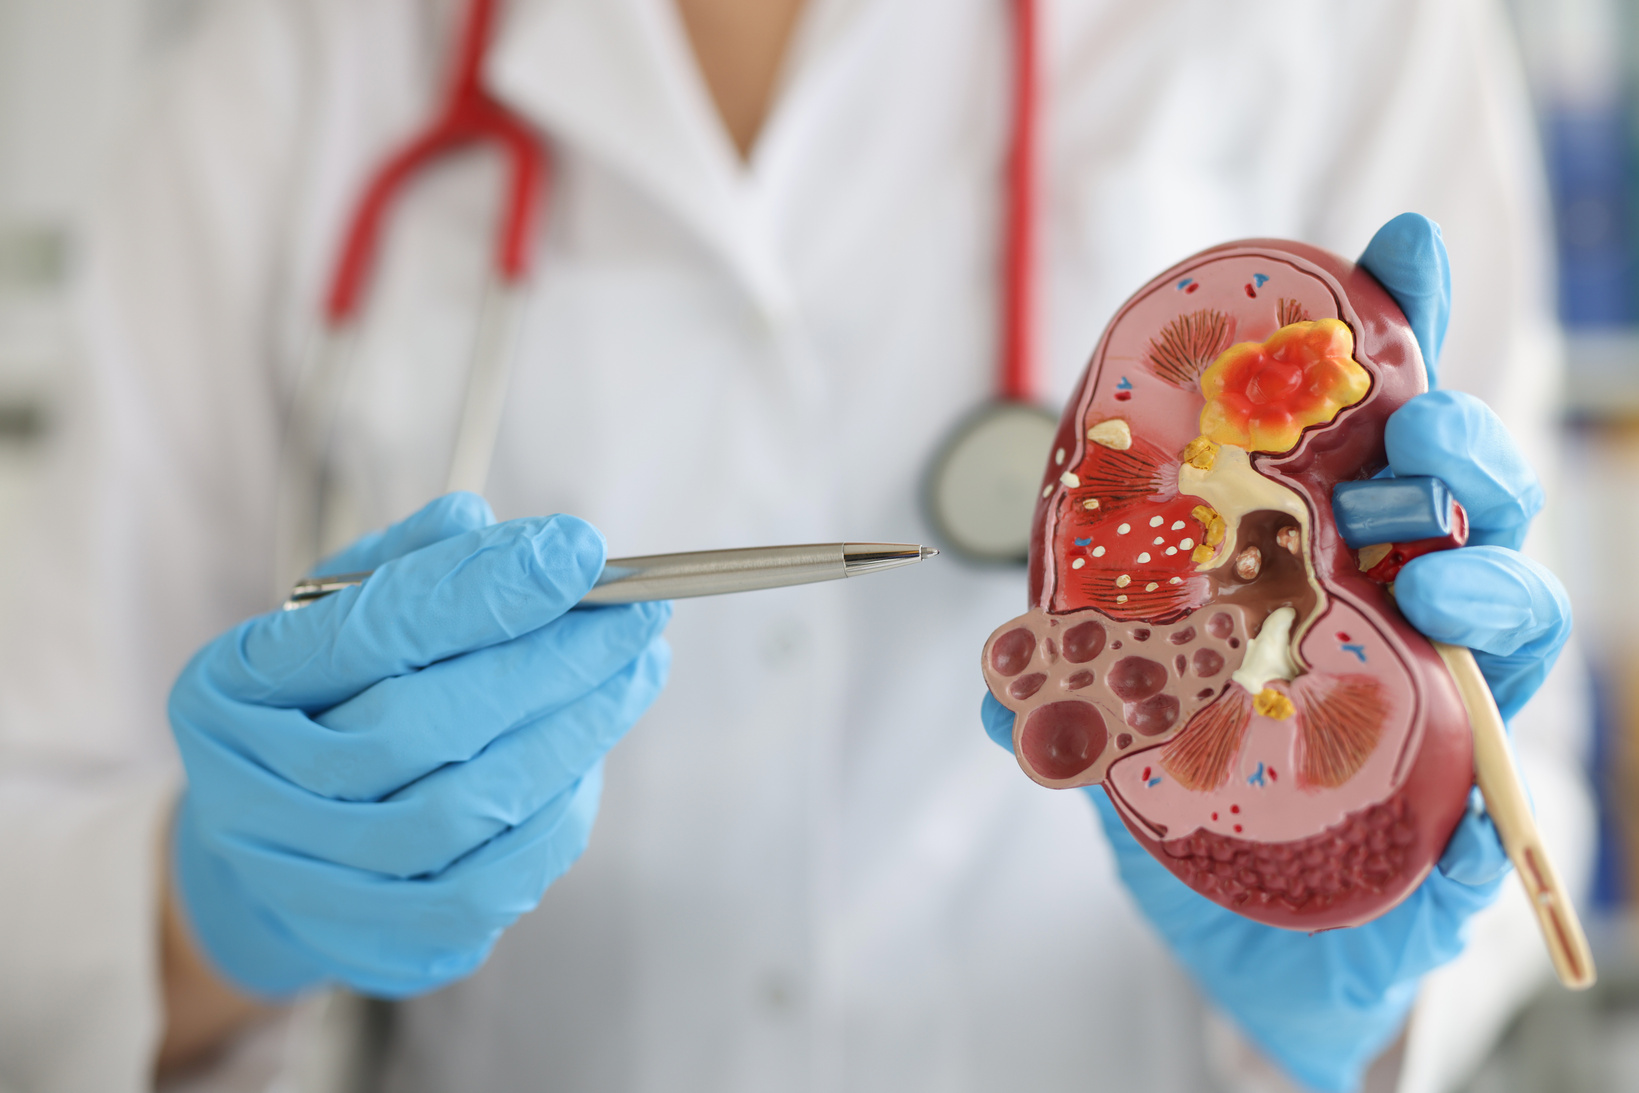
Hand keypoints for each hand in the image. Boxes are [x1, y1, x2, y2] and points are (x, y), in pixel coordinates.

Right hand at [169, 493, 670, 998]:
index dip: (482, 590)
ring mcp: (311, 883)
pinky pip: (496, 881)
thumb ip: (409, 567)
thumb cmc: (320, 706)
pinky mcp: (382, 944)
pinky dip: (560, 811)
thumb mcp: (336, 618)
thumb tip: (486, 525)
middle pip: (423, 726)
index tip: (579, 552)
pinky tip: (593, 753)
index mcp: (233, 690)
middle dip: (551, 662)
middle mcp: (252, 795)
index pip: (369, 631)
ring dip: (574, 733)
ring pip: (467, 808)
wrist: (268, 855)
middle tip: (638, 616)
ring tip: (636, 672)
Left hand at [979, 215, 1570, 1091]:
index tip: (1393, 248)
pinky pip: (1513, 731)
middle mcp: (1392, 602)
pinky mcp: (1472, 786)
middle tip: (1417, 424)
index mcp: (1315, 557)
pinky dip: (1500, 695)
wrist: (1253, 948)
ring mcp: (1443, 686)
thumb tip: (997, 688)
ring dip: (1491, 562)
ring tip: (1440, 579)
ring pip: (1508, 592)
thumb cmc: (1201, 805)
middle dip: (1454, 433)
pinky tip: (1462, 679)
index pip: (1361, 432)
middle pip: (1453, 489)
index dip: (1387, 336)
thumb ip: (1062, 692)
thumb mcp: (1114, 727)